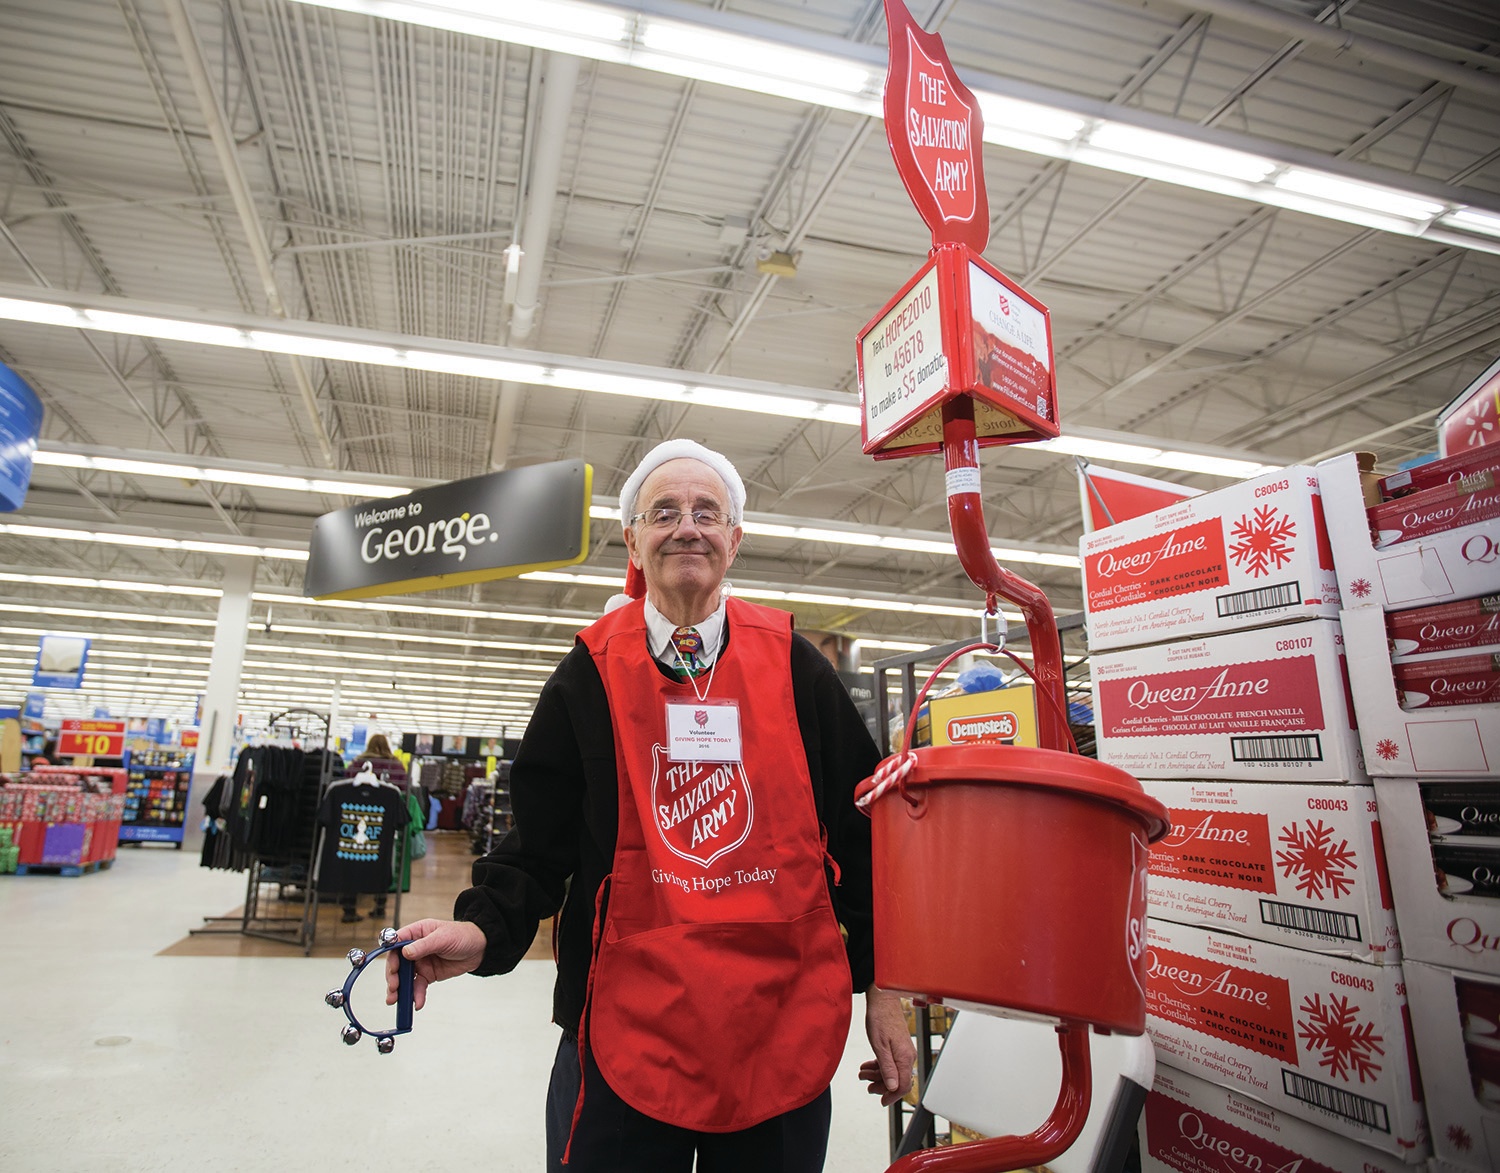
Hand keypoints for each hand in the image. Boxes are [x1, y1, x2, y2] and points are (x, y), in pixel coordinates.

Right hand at [385, 918, 486, 1009]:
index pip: (396, 943)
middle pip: (397, 963)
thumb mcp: (443, 938)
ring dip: (399, 989)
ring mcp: (420, 962)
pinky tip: (417, 1003)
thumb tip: (405, 952)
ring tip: (395, 1000)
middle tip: (393, 987)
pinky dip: (416, 995)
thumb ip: (423, 945)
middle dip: (393, 976)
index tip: (393, 968)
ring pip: (404, 977)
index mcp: (417, 933)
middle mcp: (415, 948)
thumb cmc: (462, 935)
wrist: (479, 949)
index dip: (391, 955)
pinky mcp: (428, 975)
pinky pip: (418, 986)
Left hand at [859, 985, 916, 1107]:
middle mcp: (908, 1056)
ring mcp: (904, 1051)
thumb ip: (887, 1068)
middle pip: (897, 1080)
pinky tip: (868, 1065)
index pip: (902, 1086)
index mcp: (905, 1058)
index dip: (892, 1096)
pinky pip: (891, 1062)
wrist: (883, 999)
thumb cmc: (880, 1018)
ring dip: (877, 1075)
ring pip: (892, 1071)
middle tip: (866, 1085)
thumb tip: (893, 1087)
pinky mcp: (898, 1046)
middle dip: (881, 1085)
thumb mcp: (880, 1046)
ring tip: (862, 1073)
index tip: (882, 1101)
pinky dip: (879, 1066)